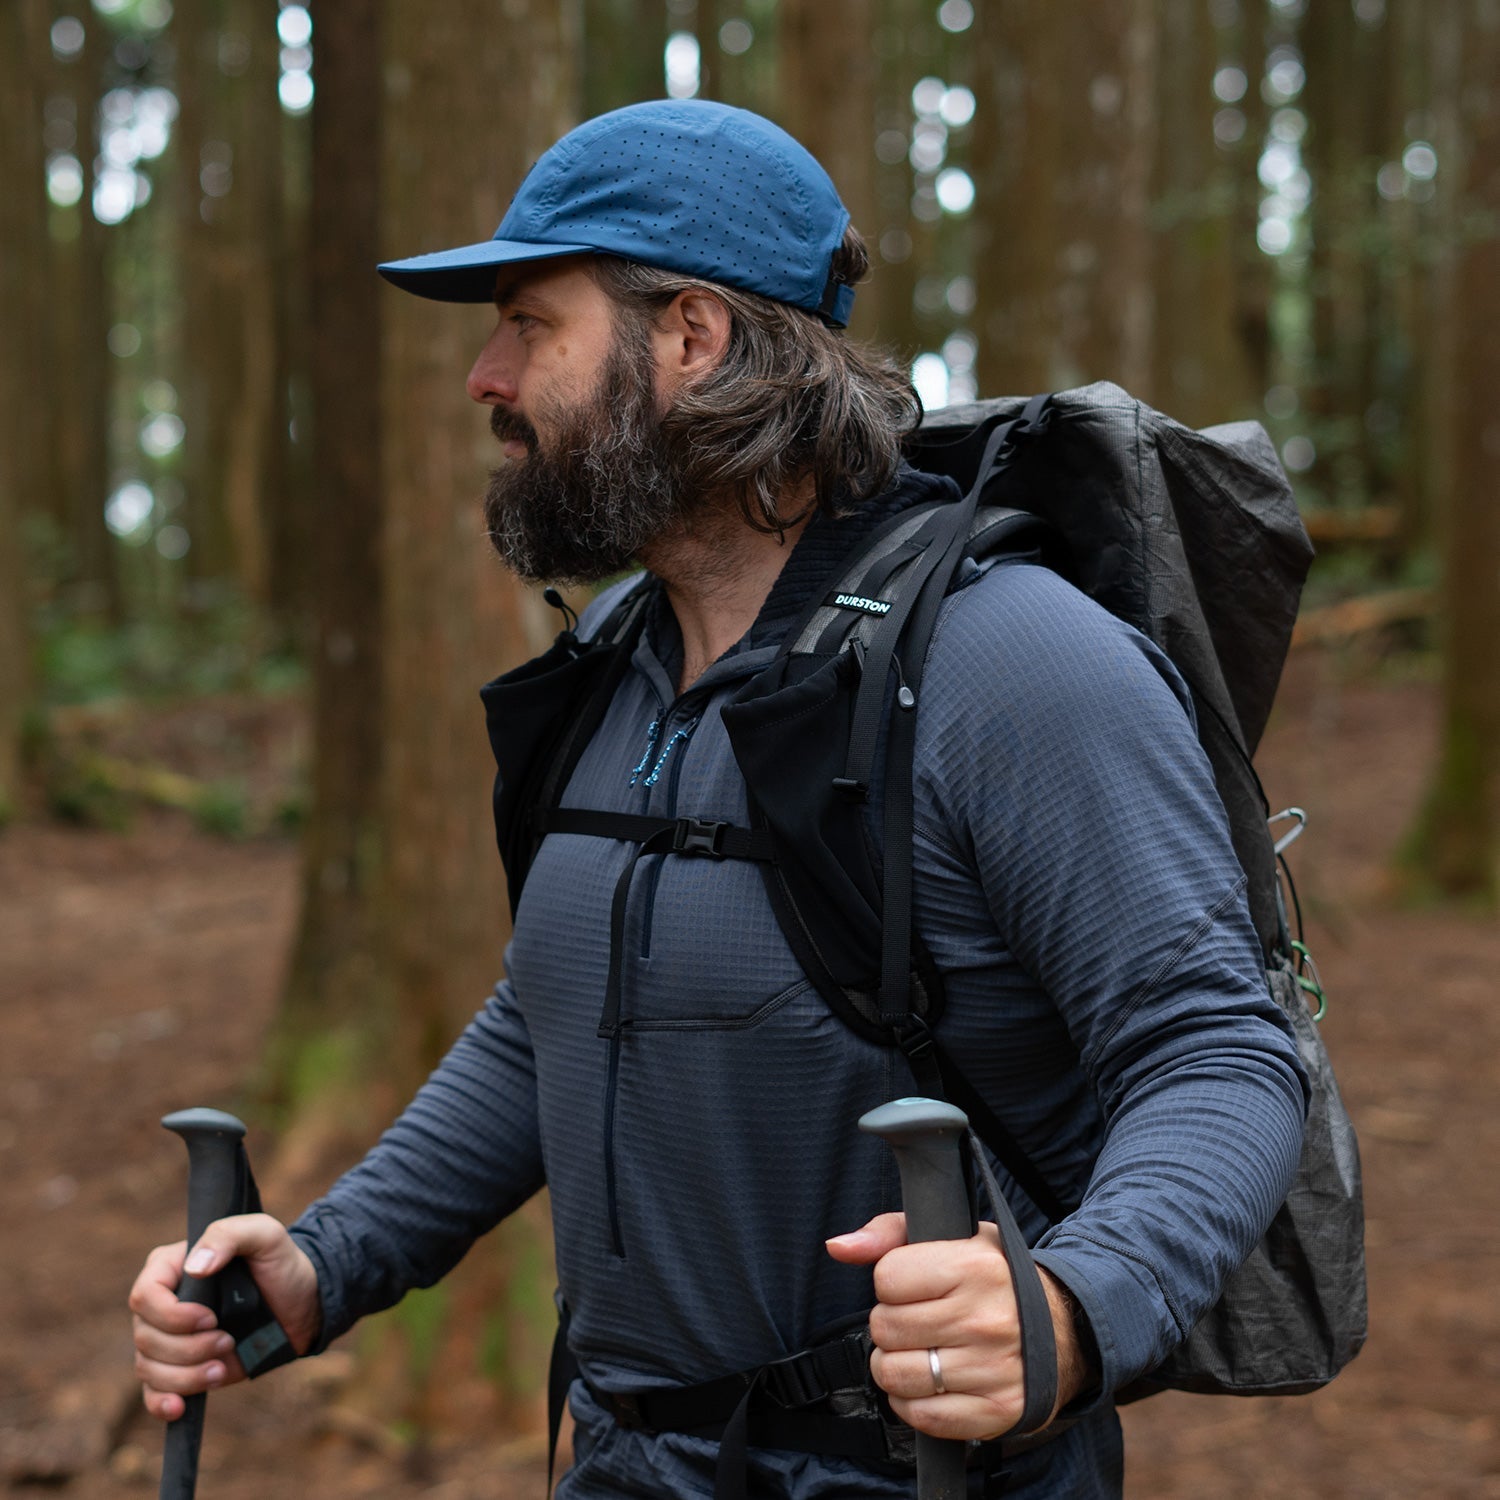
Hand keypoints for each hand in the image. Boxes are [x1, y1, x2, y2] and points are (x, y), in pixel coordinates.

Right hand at [128, 1213, 320, 1420]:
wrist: (302, 1304)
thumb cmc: (280, 1263)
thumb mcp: (264, 1235)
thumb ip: (229, 1235)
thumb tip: (193, 1267)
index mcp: (171, 1267)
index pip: (144, 1296)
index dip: (172, 1315)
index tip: (210, 1318)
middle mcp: (162, 1305)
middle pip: (146, 1338)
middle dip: (187, 1348)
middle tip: (227, 1340)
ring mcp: (169, 1339)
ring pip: (148, 1368)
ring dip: (185, 1375)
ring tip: (221, 1368)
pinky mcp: (181, 1369)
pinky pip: (153, 1393)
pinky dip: (161, 1403)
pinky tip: (180, 1407)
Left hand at [826, 1212, 1088, 1440]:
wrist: (1063, 1328)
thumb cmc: (993, 1277)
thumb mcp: (952, 1236)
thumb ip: (889, 1233)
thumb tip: (838, 1247)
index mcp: (974, 1267)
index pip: (887, 1278)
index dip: (890, 1283)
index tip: (911, 1286)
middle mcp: (985, 1319)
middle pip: (886, 1328)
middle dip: (889, 1325)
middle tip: (914, 1321)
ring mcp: (992, 1369)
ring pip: (895, 1375)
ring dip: (893, 1366)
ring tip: (917, 1352)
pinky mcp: (996, 1411)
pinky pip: (922, 1417)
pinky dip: (912, 1404)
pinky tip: (929, 1384)